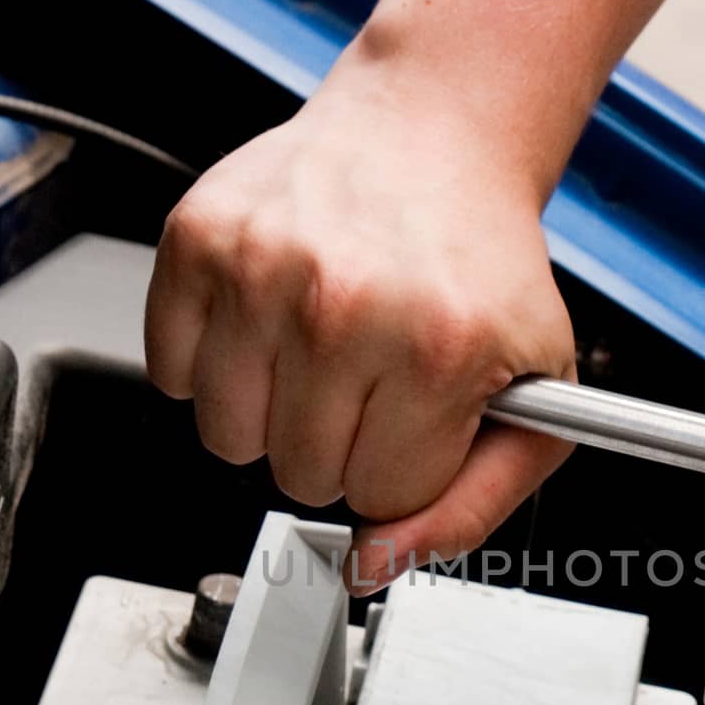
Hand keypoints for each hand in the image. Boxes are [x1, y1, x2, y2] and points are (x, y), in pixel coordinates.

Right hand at [144, 62, 574, 592]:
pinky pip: (169, 376)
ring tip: (320, 347)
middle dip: (338, 443)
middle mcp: (343, 307)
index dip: (402, 464)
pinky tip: (269, 316)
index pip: (378, 497)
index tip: (420, 411)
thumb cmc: (481, 267)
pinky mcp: (196, 241)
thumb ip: (470, 508)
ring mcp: (260, 270)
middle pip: (298, 477)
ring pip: (226, 441)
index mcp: (439, 352)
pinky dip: (213, 363)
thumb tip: (370, 569)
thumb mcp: (535, 399)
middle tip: (371, 373)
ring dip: (271, 413)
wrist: (431, 136)